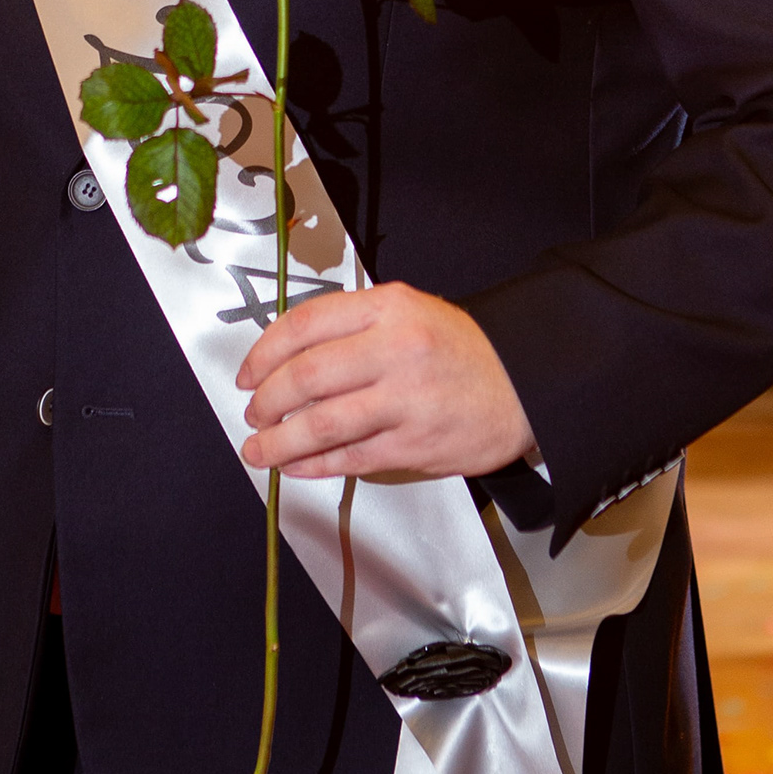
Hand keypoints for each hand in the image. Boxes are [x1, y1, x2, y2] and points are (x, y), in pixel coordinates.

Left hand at [237, 280, 535, 482]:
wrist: (524, 383)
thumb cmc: (460, 349)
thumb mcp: (408, 311)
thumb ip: (352, 326)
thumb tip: (286, 358)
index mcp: (388, 307)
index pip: (305, 325)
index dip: (263, 353)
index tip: (247, 374)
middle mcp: (395, 348)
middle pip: (305, 377)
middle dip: (266, 402)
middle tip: (253, 415)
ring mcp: (406, 399)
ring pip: (321, 424)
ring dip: (280, 442)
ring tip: (261, 450)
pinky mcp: (415, 444)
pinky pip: (350, 458)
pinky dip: (315, 465)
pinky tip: (298, 466)